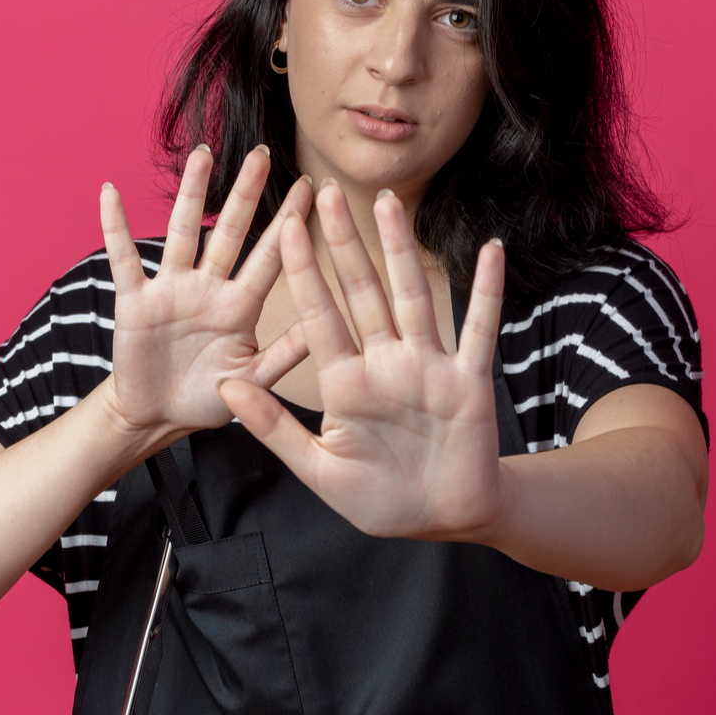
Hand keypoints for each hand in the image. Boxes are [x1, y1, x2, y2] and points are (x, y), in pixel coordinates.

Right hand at [96, 145, 313, 449]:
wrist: (157, 417)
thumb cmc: (208, 399)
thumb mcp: (252, 378)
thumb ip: (285, 354)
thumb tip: (324, 326)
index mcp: (241, 307)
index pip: (271, 256)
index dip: (289, 222)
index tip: (309, 185)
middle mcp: (208, 288)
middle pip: (229, 231)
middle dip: (245, 193)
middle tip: (261, 153)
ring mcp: (171, 289)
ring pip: (183, 232)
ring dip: (189, 193)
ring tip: (200, 154)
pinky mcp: (135, 300)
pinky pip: (124, 258)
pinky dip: (116, 227)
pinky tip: (111, 192)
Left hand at [217, 182, 506, 540]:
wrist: (444, 523)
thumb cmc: (380, 499)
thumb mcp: (319, 469)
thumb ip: (275, 428)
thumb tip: (225, 389)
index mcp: (345, 383)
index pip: (318, 316)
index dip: (302, 272)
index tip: (283, 226)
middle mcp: (384, 364)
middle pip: (361, 292)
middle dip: (344, 243)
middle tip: (328, 191)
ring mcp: (427, 368)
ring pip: (411, 297)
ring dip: (400, 251)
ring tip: (388, 204)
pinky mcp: (468, 382)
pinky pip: (478, 330)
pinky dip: (485, 292)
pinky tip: (490, 252)